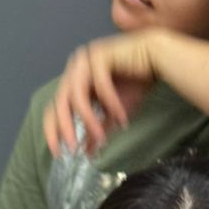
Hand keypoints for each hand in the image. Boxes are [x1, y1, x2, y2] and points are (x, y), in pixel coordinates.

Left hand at [43, 32, 159, 156]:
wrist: (157, 61)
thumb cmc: (135, 84)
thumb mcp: (113, 114)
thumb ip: (97, 129)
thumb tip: (87, 152)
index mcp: (73, 81)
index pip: (54, 108)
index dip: (52, 131)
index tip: (59, 153)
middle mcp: (75, 69)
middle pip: (60, 102)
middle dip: (65, 128)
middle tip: (73, 149)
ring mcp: (86, 59)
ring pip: (77, 94)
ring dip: (88, 119)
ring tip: (101, 137)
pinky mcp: (101, 54)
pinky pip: (100, 84)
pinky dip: (110, 103)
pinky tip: (122, 118)